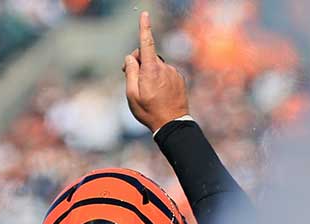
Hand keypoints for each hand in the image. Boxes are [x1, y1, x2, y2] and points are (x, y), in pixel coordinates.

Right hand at [123, 11, 189, 132]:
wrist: (172, 124)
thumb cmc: (149, 111)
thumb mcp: (132, 94)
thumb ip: (130, 72)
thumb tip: (131, 57)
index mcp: (151, 70)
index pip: (146, 43)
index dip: (144, 28)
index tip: (144, 14)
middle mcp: (164, 68)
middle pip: (148, 55)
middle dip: (138, 62)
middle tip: (131, 77)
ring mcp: (173, 73)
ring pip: (156, 65)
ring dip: (149, 72)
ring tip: (147, 91)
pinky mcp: (179, 78)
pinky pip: (165, 73)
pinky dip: (159, 78)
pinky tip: (158, 93)